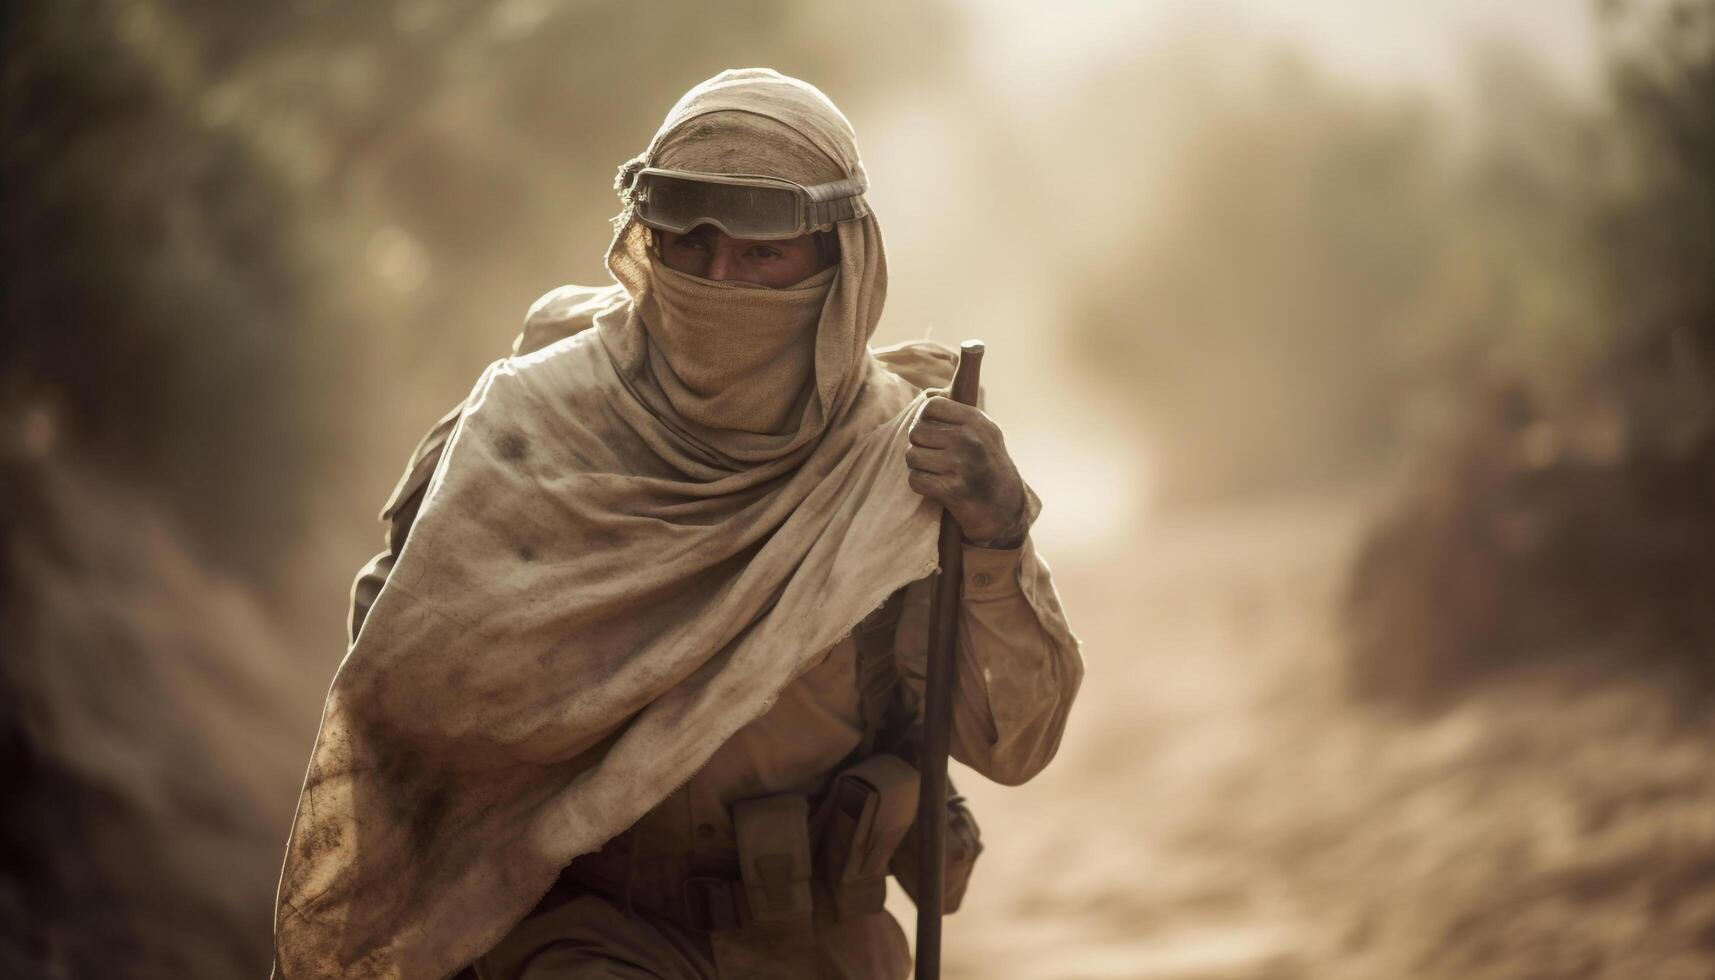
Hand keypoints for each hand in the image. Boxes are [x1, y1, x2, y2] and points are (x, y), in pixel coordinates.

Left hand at [906, 393, 1028, 546]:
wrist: (1005, 507)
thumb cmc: (988, 465)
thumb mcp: (983, 432)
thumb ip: (957, 412)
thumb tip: (925, 393)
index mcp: (976, 421)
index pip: (930, 406)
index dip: (922, 419)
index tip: (930, 433)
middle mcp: (970, 439)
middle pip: (916, 432)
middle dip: (919, 446)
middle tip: (933, 457)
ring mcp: (962, 464)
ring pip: (911, 456)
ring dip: (918, 466)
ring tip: (934, 471)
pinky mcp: (953, 490)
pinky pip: (915, 480)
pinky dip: (920, 485)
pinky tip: (935, 487)